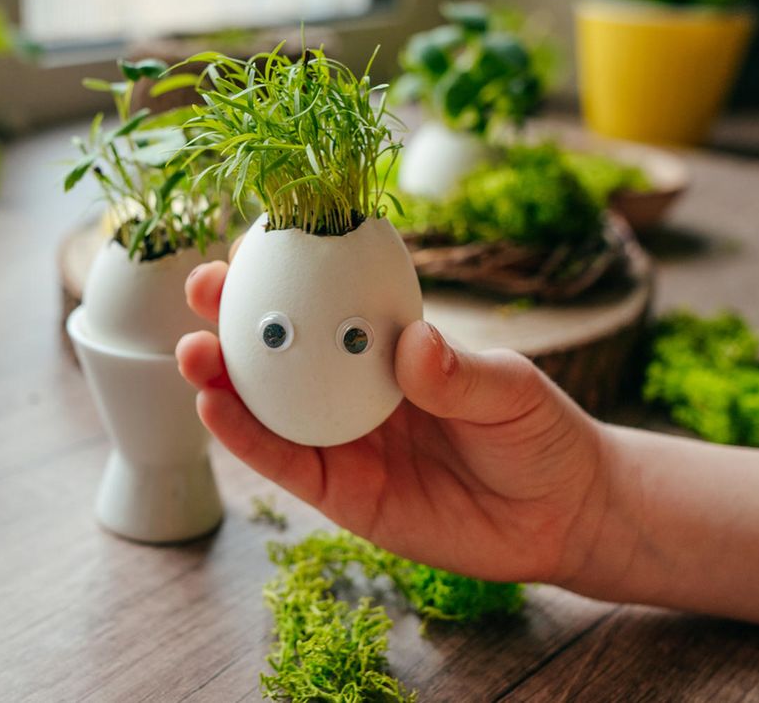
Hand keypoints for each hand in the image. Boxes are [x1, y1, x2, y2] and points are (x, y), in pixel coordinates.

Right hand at [175, 259, 611, 585]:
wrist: (564, 517)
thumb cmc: (540, 434)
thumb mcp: (510, 390)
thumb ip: (460, 372)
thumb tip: (414, 342)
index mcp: (392, 346)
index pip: (332, 302)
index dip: (289, 273)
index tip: (251, 241)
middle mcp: (356, 389)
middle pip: (284, 351)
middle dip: (235, 318)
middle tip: (202, 289)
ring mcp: (344, 441)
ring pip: (268, 407)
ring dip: (224, 380)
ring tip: (194, 352)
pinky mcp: (341, 494)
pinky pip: (285, 463)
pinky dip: (247, 438)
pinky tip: (216, 410)